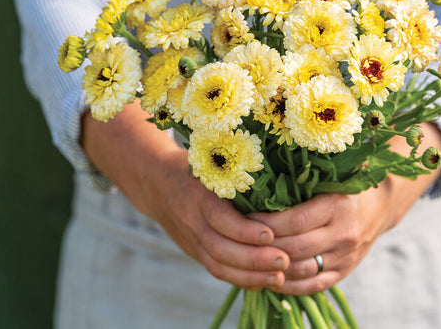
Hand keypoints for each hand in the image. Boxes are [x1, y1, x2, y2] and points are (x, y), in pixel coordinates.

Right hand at [82, 101, 289, 289]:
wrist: (155, 182)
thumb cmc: (194, 164)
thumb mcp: (209, 159)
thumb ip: (233, 167)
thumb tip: (278, 165)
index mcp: (197, 195)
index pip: (219, 219)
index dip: (244, 230)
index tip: (271, 234)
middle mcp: (192, 222)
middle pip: (221, 249)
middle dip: (254, 259)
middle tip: (285, 261)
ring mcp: (192, 240)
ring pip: (219, 266)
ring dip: (251, 276)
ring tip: (281, 278)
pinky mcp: (195, 252)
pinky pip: (218, 271)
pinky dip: (242, 280)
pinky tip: (266, 281)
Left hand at [250, 122, 440, 294]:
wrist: (381, 205)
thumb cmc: (345, 183)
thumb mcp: (331, 173)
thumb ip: (304, 173)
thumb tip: (264, 165)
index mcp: (338, 205)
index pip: (296, 220)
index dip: (267, 223)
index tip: (245, 218)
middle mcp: (344, 233)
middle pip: (296, 247)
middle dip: (265, 246)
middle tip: (240, 240)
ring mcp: (345, 256)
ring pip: (302, 270)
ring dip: (273, 267)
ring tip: (249, 259)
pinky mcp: (343, 272)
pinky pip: (313, 285)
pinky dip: (289, 285)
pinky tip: (270, 277)